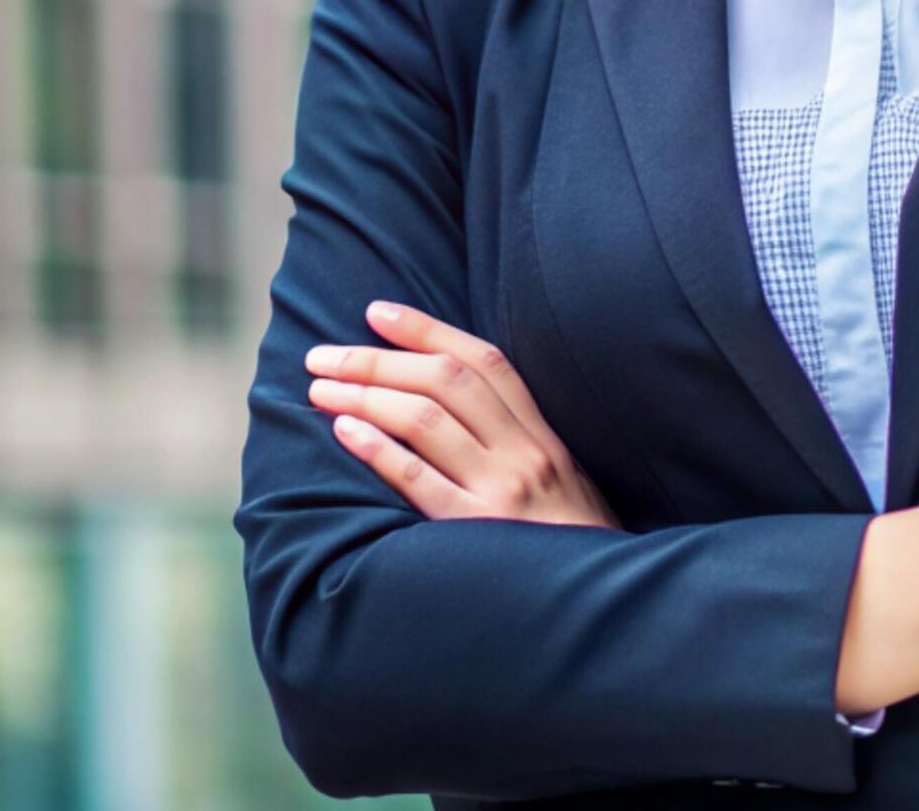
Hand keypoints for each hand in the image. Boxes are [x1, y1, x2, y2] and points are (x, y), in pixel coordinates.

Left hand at [304, 301, 622, 529]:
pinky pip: (421, 482)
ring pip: (427, 421)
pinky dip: (379, 450)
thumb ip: (519, 446)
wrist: (599, 605)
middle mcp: (525, 453)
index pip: (485, 362)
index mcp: (544, 436)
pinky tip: (343, 433)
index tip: (376, 312)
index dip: (428, 329)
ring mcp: (503, 491)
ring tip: (320, 390)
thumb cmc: (572, 548)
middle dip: (377, 360)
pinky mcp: (479, 533)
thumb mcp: (563, 483)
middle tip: (323, 355)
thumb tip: (450, 412)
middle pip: (446, 381)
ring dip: (365, 396)